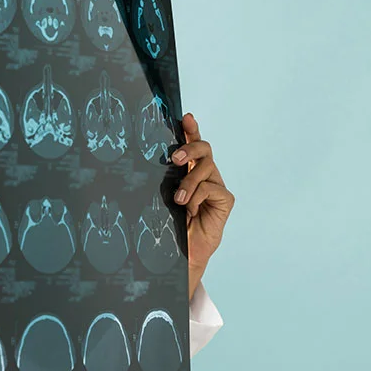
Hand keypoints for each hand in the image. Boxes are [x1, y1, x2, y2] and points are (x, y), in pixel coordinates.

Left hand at [171, 113, 234, 297]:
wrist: (182, 253)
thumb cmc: (170, 226)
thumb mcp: (162, 198)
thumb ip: (164, 180)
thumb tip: (146, 160)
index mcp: (189, 171)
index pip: (192, 144)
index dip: (191, 129)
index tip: (185, 117)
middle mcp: (204, 175)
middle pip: (204, 149)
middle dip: (190, 148)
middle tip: (175, 158)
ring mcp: (216, 186)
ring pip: (207, 167)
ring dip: (190, 181)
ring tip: (179, 200)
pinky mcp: (225, 200)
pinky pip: (212, 188)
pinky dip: (199, 197)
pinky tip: (191, 210)